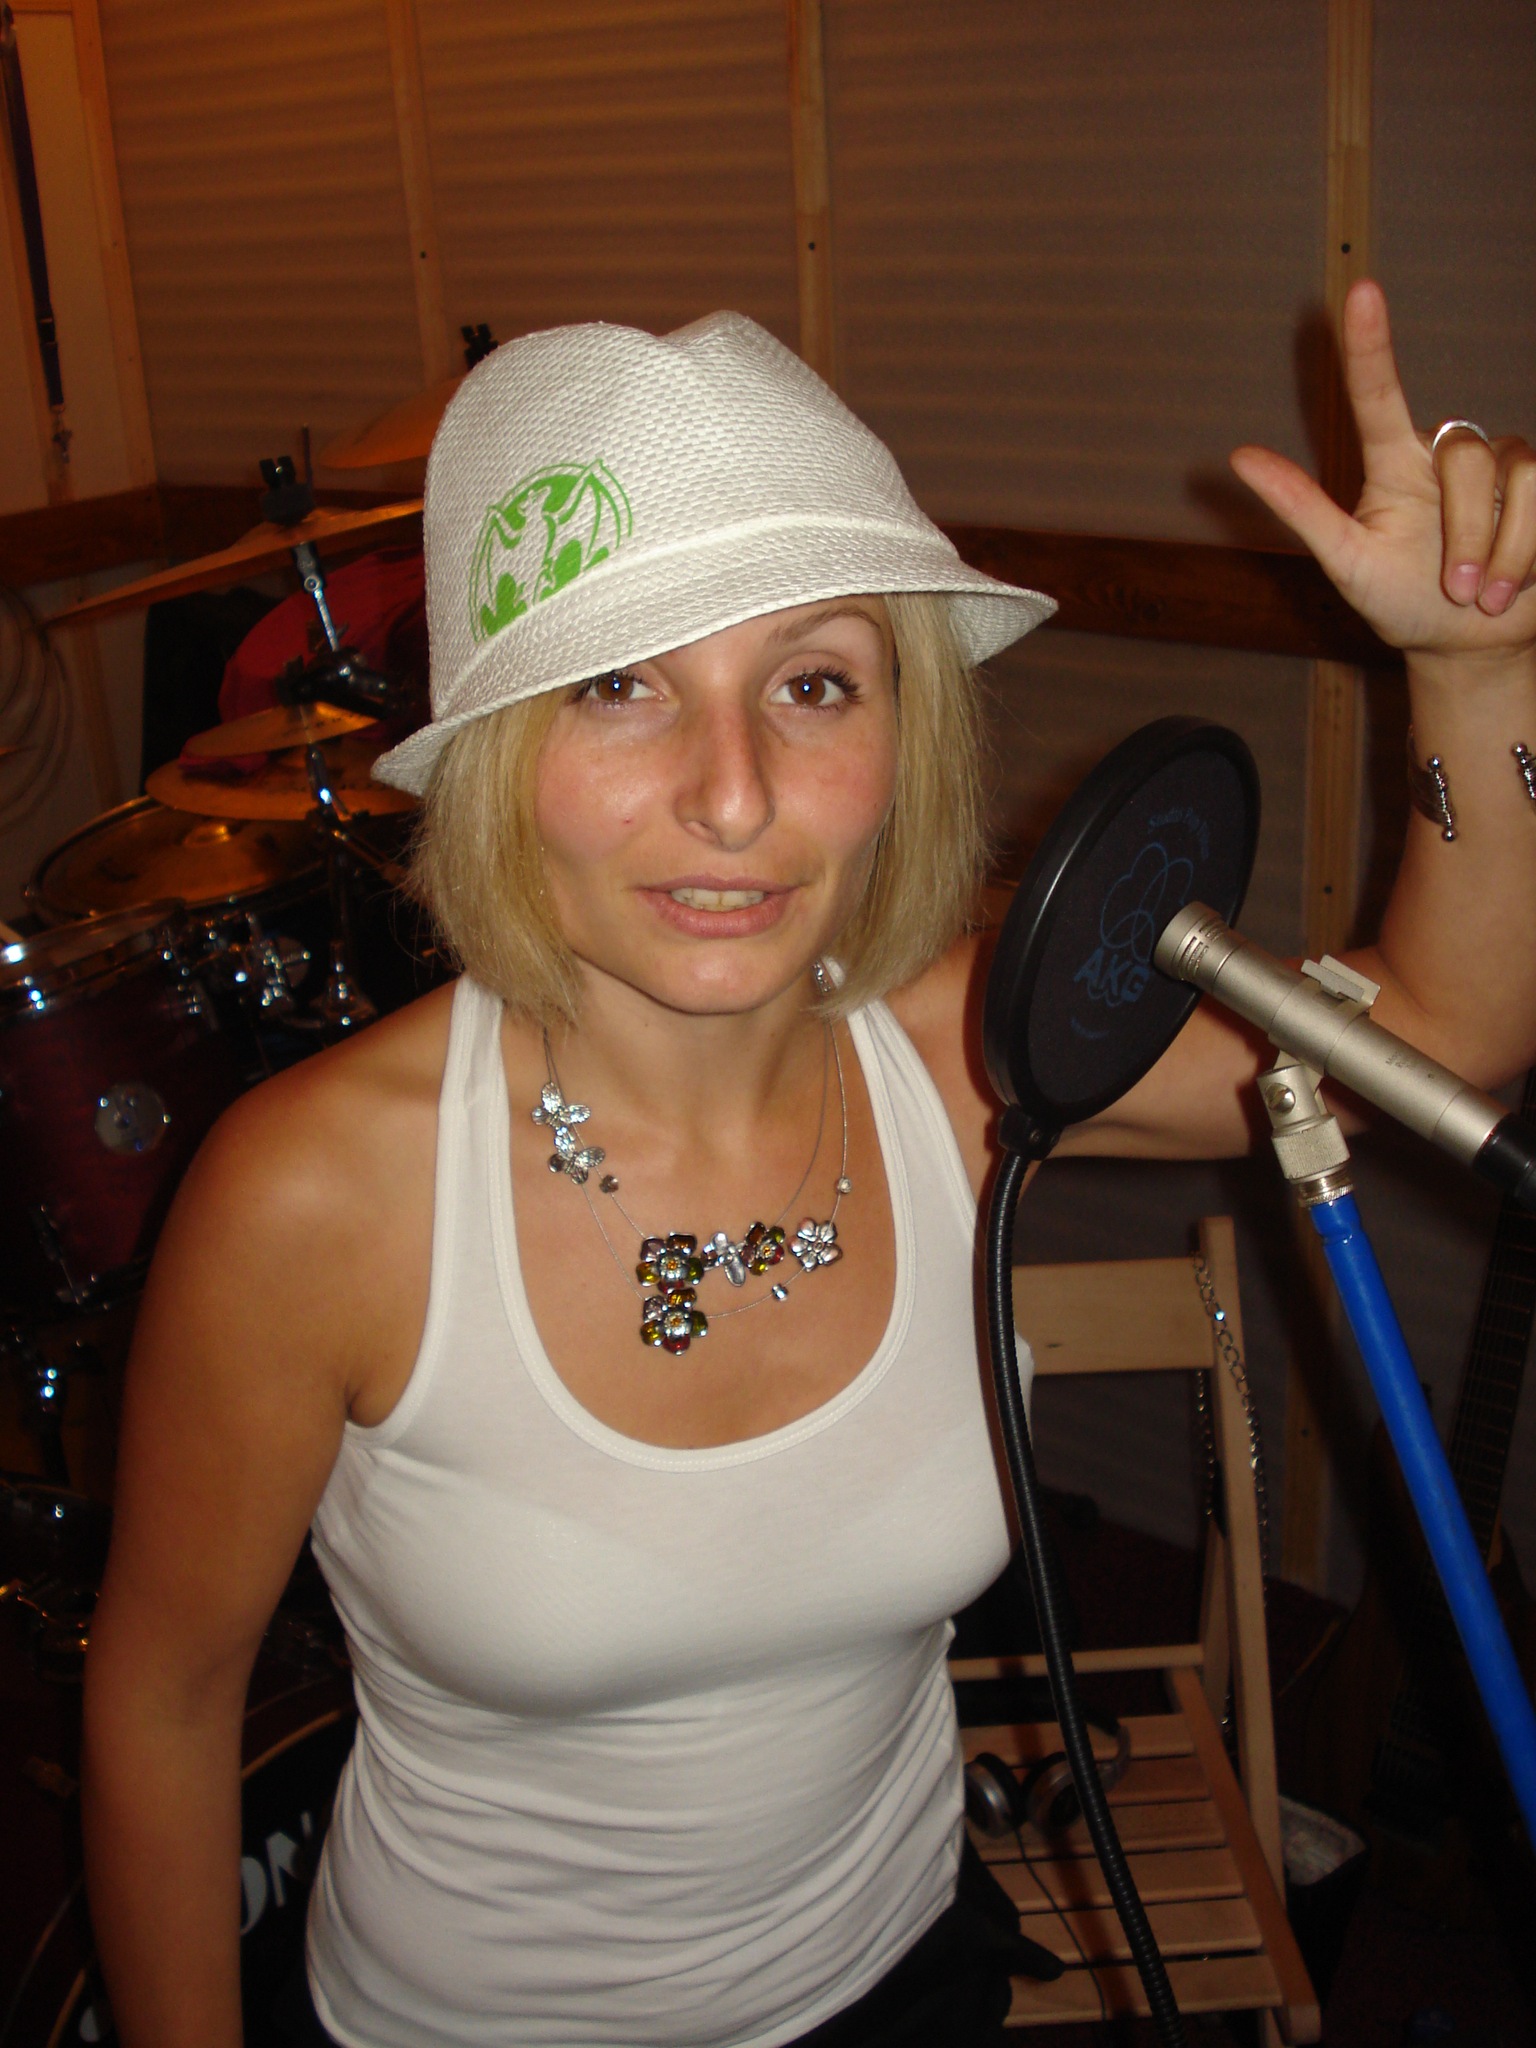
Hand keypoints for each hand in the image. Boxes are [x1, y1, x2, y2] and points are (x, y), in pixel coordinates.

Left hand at [1229, 280, 1535, 663]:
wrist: (1467, 645)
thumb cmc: (1400, 602)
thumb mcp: (1347, 563)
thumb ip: (1302, 509)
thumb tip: (1239, 454)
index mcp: (1393, 463)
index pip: (1379, 394)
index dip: (1372, 344)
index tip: (1361, 291)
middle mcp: (1449, 452)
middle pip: (1466, 458)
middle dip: (1465, 534)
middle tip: (1455, 588)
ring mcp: (1504, 466)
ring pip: (1518, 476)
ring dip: (1500, 551)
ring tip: (1483, 595)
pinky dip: (1529, 554)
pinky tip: (1516, 585)